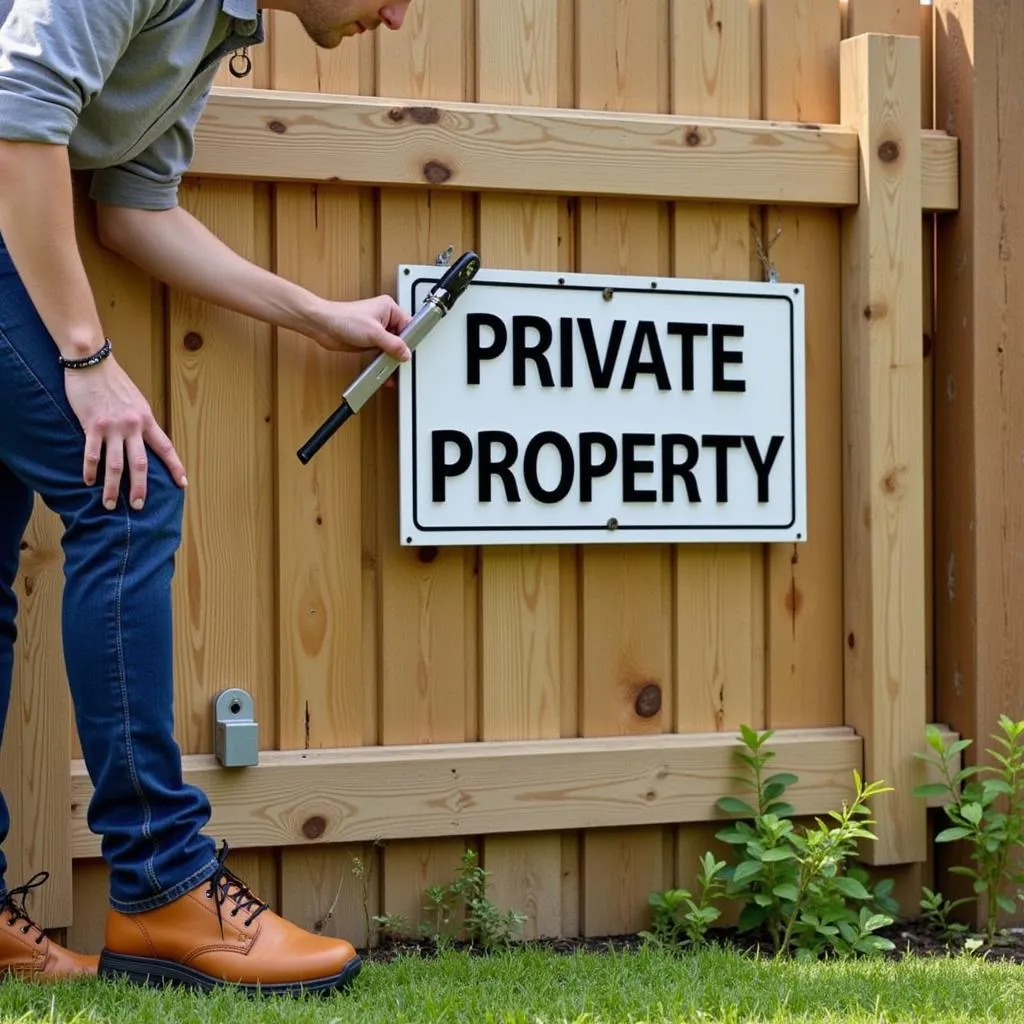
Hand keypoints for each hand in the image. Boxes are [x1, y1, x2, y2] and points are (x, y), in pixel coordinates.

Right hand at [63, 356, 186, 510]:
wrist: (92, 361)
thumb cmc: (114, 381)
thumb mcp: (137, 401)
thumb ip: (141, 421)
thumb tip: (145, 439)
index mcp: (146, 420)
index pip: (165, 448)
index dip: (175, 467)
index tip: (182, 484)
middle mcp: (133, 426)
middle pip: (141, 464)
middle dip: (141, 488)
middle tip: (140, 506)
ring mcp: (112, 427)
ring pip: (116, 465)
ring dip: (113, 488)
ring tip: (111, 505)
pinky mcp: (92, 425)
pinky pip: (92, 454)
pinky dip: (91, 470)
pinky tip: (89, 482)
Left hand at [310, 295, 411, 361]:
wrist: (322, 326)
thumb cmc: (343, 318)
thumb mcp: (374, 333)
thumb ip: (393, 344)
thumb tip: (406, 353)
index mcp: (389, 308)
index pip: (409, 325)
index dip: (411, 340)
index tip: (411, 353)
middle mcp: (385, 318)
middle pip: (401, 338)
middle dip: (401, 352)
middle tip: (402, 363)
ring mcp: (377, 330)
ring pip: (392, 347)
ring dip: (391, 358)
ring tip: (392, 369)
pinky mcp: (369, 340)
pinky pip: (382, 352)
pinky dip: (383, 360)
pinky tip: (383, 368)